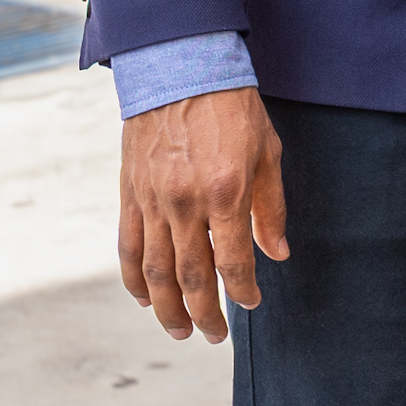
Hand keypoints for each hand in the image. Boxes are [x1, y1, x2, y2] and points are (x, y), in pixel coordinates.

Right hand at [117, 87, 287, 343]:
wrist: (180, 69)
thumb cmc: (234, 108)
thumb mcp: (268, 152)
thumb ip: (271, 208)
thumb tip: (277, 254)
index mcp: (226, 193)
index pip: (233, 261)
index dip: (243, 290)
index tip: (251, 304)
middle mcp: (186, 203)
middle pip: (191, 277)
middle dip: (203, 313)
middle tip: (213, 336)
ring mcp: (153, 201)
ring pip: (155, 272)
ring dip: (166, 308)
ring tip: (179, 331)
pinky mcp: (130, 195)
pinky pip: (128, 247)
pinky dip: (134, 278)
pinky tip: (144, 298)